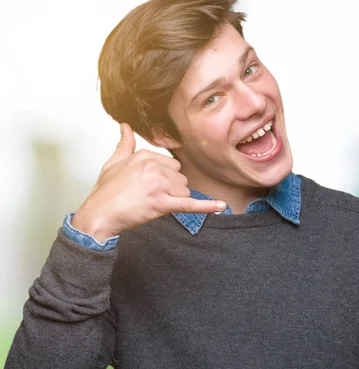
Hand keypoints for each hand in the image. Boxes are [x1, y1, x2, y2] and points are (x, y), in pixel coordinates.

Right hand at [71, 123, 225, 241]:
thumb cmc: (105, 192)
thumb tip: (126, 126)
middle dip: (170, 189)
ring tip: (150, 203)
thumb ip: (124, 144)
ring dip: (173, 200)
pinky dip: (206, 206)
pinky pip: (189, 204)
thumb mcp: (113, 162)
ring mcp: (158, 185)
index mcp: (144, 155)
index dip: (164, 178)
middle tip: (149, 196)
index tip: (149, 185)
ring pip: (183, 191)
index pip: (172, 165)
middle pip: (180, 178)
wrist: (98, 215)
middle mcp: (153, 167)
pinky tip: (221, 206)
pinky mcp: (161, 204)